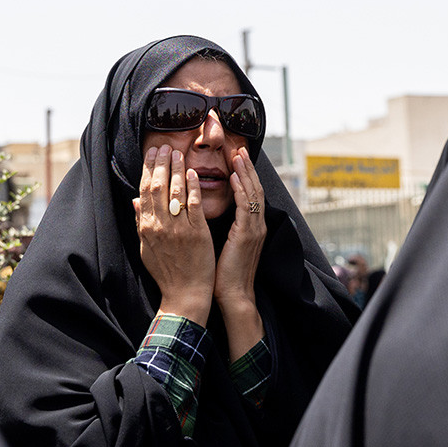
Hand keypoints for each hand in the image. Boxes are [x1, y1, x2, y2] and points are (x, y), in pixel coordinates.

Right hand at [133, 144, 215, 325]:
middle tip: (165, 146)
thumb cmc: (166, 273)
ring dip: (176, 169)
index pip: (144, 191)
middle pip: (157, 186)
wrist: (185, 294)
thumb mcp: (146, 248)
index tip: (151, 153)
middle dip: (160, 163)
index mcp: (146, 227)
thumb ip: (140, 222)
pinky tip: (193, 173)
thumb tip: (134, 200)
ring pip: (175, 191)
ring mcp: (179, 228)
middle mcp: (160, 225)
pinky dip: (192, 187)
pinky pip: (193, 204)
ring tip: (178, 153)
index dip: (147, 169)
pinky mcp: (197, 233)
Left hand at [214, 147, 266, 359]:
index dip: (242, 176)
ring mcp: (253, 230)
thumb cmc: (220, 275)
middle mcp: (254, 226)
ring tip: (237, 156)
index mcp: (248, 228)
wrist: (232, 297)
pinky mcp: (247, 236)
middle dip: (247, 169)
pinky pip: (245, 208)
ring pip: (252, 194)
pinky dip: (240, 191)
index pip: (247, 195)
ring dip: (245, 173)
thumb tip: (193, 210)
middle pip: (253, 189)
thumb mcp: (215, 245)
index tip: (234, 159)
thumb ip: (209, 225)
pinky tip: (233, 178)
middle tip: (239, 149)